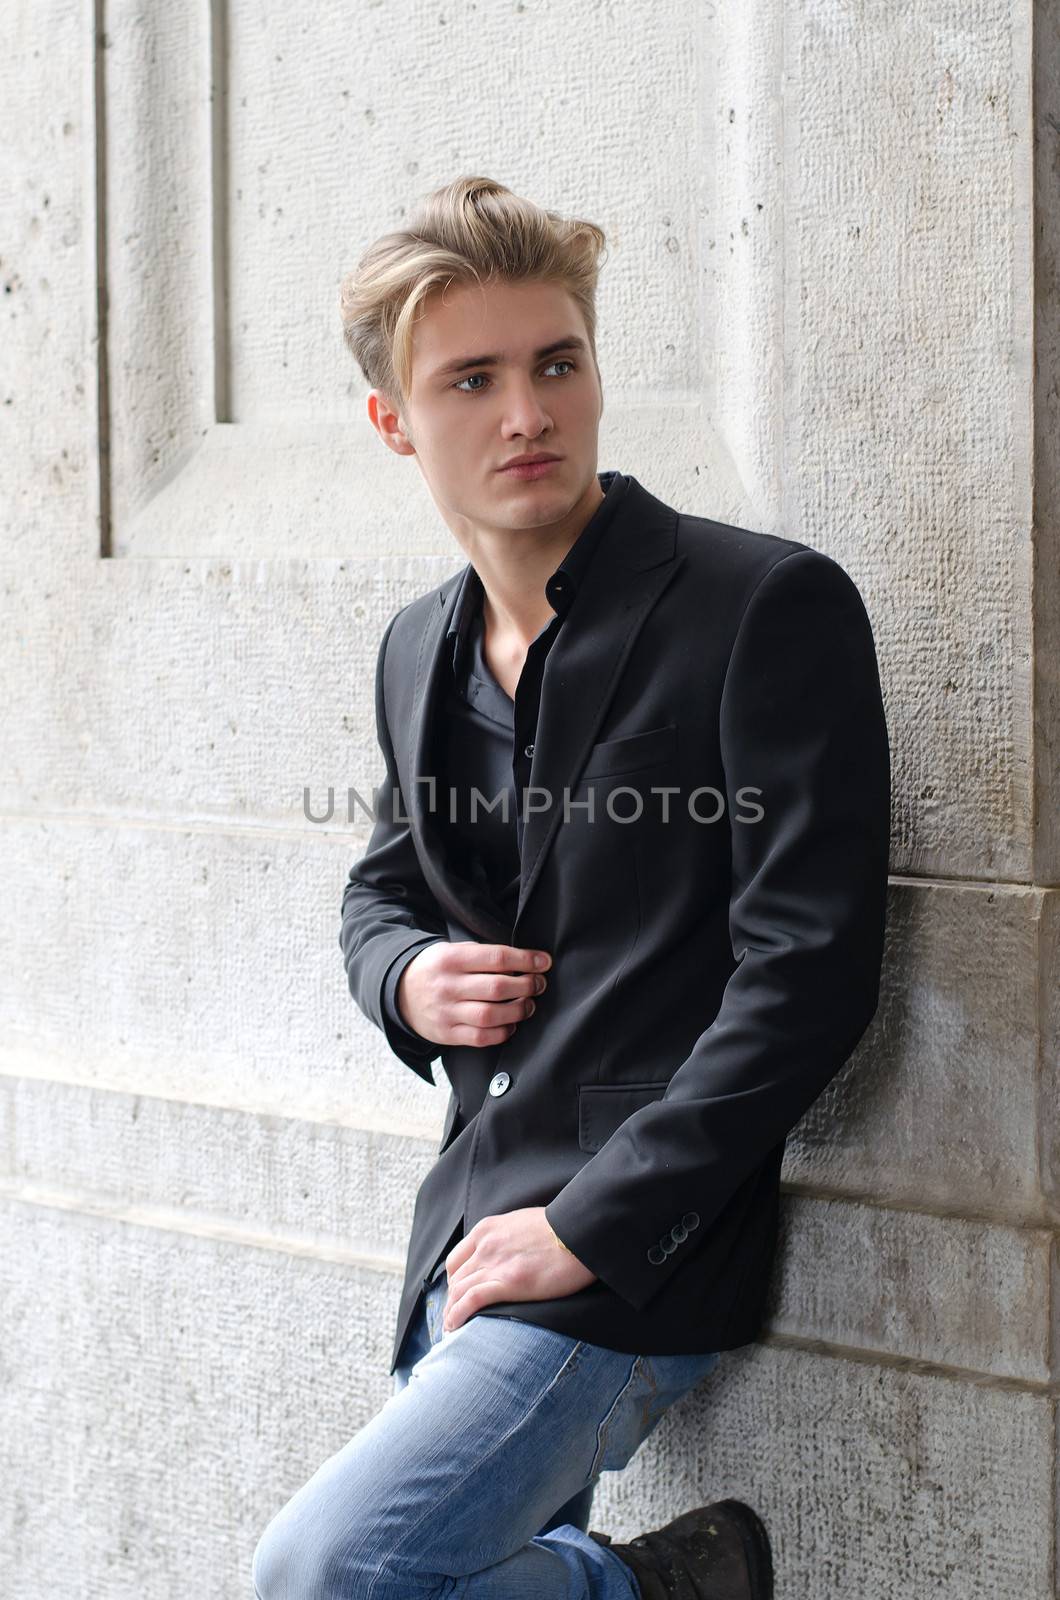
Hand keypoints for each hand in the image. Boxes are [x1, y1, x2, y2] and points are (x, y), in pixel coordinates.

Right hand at [397, 942, 551, 1047]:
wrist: (398, 992)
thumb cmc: (436, 969)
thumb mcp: (452, 950)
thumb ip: (483, 955)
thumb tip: (526, 961)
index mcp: (451, 959)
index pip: (497, 958)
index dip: (526, 960)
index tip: (544, 962)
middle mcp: (448, 986)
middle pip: (498, 988)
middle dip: (527, 986)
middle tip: (539, 984)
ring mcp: (447, 1012)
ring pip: (492, 1015)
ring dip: (519, 1010)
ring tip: (529, 1005)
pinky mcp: (447, 1034)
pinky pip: (482, 1037)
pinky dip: (503, 1032)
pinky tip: (511, 1024)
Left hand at [442, 1206, 596, 1331]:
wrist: (580, 1231)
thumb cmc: (562, 1228)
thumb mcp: (523, 1223)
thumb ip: (508, 1237)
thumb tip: (509, 1253)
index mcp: (488, 1229)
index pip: (457, 1259)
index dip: (455, 1280)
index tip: (459, 1294)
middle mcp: (485, 1245)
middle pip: (455, 1278)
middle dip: (452, 1299)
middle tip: (454, 1317)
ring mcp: (494, 1263)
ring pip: (458, 1291)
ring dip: (451, 1312)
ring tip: (451, 1330)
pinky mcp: (507, 1282)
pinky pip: (470, 1300)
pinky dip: (457, 1315)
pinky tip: (454, 1327)